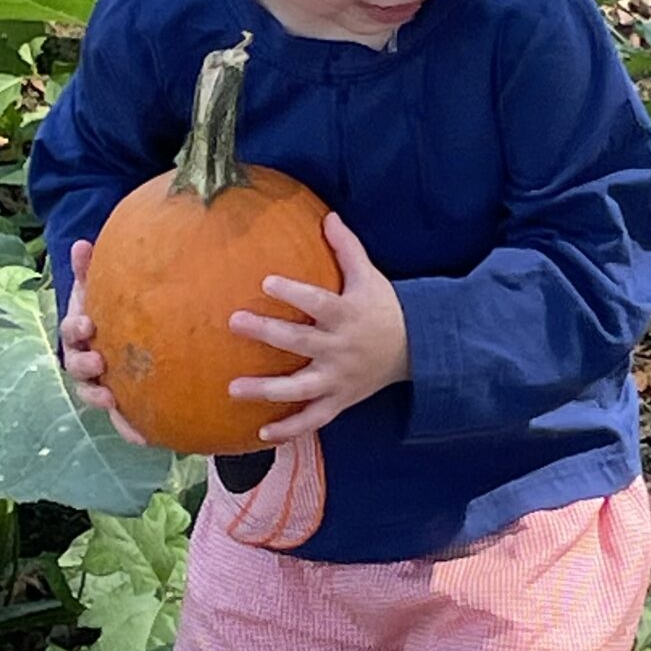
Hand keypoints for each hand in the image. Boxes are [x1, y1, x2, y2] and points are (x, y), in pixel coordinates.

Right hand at [59, 239, 147, 443]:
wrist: (124, 329)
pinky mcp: (117, 403)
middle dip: (84, 366)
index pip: (71, 331)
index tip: (88, 324)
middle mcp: (83, 360)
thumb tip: (82, 244)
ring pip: (93, 395)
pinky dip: (128, 429)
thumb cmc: (111, 305)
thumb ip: (90, 270)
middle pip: (77, 367)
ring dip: (99, 399)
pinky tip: (145, 439)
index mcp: (79, 333)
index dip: (76, 329)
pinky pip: (121, 420)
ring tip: (111, 400)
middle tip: (99, 362)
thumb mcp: (100, 287)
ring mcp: (98, 383)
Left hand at [228, 213, 408, 442]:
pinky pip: (313, 419)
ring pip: (300, 388)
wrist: (417, 349)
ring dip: (266, 390)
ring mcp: (338, 379)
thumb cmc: (384, 307)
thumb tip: (327, 215)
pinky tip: (261, 435)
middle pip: (300, 343)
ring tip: (233, 388)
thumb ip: (347, 248)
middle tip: (234, 322)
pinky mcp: (339, 401)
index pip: (318, 302)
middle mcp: (340, 349)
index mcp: (346, 315)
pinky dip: (290, 430)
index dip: (293, 293)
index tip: (266, 282)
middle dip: (266, 333)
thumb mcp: (369, 276)